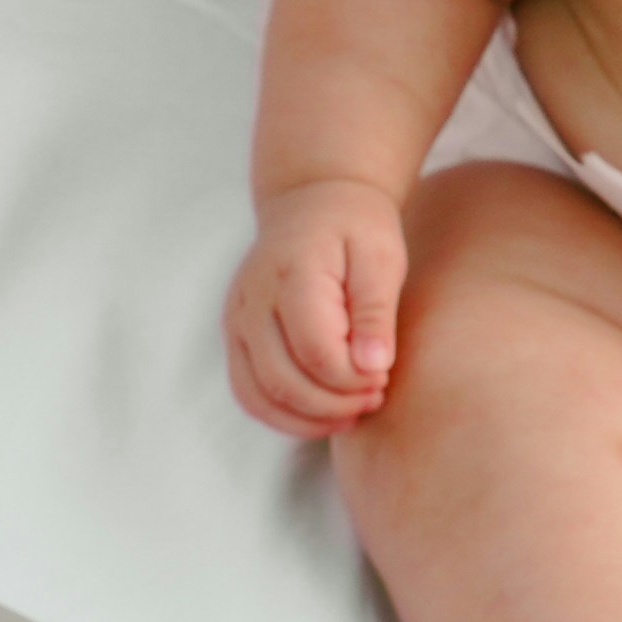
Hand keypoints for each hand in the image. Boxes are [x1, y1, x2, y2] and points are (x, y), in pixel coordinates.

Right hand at [224, 179, 406, 437]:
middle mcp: (252, 300)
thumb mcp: (380, 257)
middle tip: (376, 396)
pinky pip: (250, 394)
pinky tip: (324, 414)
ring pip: (261, 396)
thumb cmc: (355, 228)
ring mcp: (237, 321)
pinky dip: (284, 416)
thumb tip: (373, 367)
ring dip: (310, 418)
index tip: (384, 375)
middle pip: (286, 381)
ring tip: (353, 410)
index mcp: (291, 274)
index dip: (354, 379)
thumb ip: (376, 311)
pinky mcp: (236, 338)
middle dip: (336, 403)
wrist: (312, 203)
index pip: (317, 352)